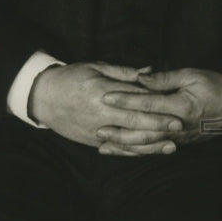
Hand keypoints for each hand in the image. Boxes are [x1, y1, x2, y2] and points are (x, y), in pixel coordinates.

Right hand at [28, 61, 182, 151]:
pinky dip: (133, 153)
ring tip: (171, 146)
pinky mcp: (92, 141)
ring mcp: (96, 130)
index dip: (156, 101)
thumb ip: (124, 72)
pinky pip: (116, 149)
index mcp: (103, 91)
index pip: (134, 97)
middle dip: (158, 125)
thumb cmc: (71, 77)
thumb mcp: (96, 67)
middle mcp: (100, 113)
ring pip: (128, 140)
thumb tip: (149, 71)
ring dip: (150, 144)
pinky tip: (148, 153)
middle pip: (134, 121)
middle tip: (178, 126)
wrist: (43, 97)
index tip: (175, 102)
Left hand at [97, 68, 221, 154]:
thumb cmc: (215, 86)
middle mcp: (179, 126)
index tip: (106, 96)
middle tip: (98, 127)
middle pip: (143, 131)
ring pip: (147, 145)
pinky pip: (155, 149)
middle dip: (119, 130)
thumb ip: (164, 79)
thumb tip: (140, 78)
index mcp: (181, 106)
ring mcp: (179, 137)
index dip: (126, 100)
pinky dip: (137, 151)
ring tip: (104, 144)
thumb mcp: (191, 75)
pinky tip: (123, 151)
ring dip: (124, 145)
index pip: (148, 104)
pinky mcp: (180, 142)